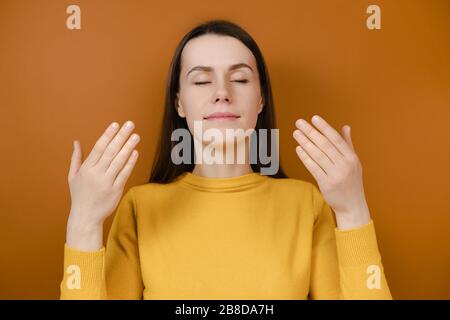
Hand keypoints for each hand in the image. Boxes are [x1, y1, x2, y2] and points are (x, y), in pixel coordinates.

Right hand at [66, 121, 139, 248]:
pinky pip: (124, 174)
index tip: (115, 124)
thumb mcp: (72, 176)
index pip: (98, 148)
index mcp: (86, 169)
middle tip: (130, 124)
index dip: (108, 135)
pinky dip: (130, 163)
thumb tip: (76, 142)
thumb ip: (76, 158)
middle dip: (121, 136)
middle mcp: (96, 174)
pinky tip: (135, 152)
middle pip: (111, 151)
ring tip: (136, 136)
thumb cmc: (79, 195)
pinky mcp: (116, 190)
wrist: (85, 217)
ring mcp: (107, 182)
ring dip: (128, 147)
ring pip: (119, 161)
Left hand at [292, 115, 370, 229]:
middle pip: (325, 145)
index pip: (336, 139)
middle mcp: (345, 165)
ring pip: (318, 155)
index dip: (324, 127)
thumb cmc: (352, 182)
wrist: (353, 206)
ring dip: (305, 142)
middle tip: (299, 123)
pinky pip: (313, 168)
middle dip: (311, 132)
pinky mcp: (326, 184)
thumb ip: (348, 144)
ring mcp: (336, 175)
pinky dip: (305, 157)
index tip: (314, 118)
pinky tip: (298, 149)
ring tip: (296, 133)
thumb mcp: (354, 162)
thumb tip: (345, 126)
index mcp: (352, 158)